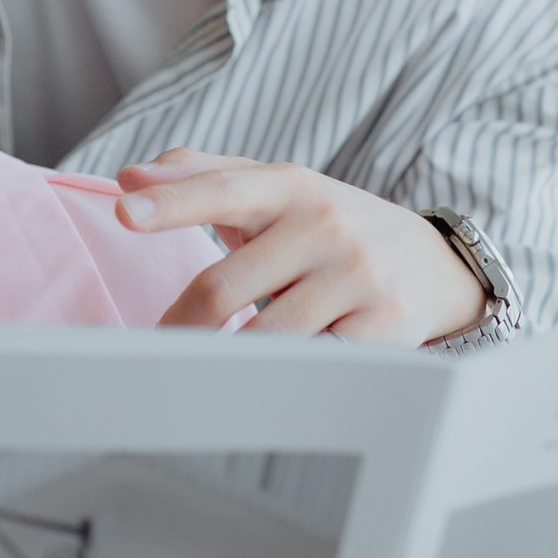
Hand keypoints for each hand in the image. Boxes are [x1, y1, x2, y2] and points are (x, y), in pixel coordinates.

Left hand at [119, 152, 483, 341]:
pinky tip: (270, 381)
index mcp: (291, 187)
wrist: (433, 265)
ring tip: (206, 370)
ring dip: (226, 360)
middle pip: (226, 286)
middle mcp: (326, 226)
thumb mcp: (279, 189)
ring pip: (264, 337)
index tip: (124, 212)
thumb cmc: (330, 227)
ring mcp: (357, 278)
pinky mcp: (383, 329)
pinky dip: (282, 377)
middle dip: (182, 325)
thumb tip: (130, 179)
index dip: (173, 203)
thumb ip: (203, 176)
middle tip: (158, 347)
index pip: (224, 190)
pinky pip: (310, 365)